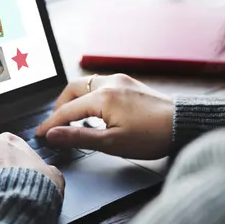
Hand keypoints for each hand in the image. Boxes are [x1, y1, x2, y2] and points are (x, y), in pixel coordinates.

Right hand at [36, 74, 173, 159]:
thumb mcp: (112, 143)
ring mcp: (120, 80)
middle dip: (60, 106)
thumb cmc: (152, 135)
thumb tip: (53, 134)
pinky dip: (89, 95)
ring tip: (73, 118)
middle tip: (56, 124)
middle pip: (72, 89)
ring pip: (86, 84)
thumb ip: (79, 137)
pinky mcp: (129, 83)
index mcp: (103, 97)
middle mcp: (109, 82)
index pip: (66, 110)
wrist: (184, 124)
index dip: (51, 123)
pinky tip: (94, 110)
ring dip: (75, 99)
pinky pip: (100, 84)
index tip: (40, 134)